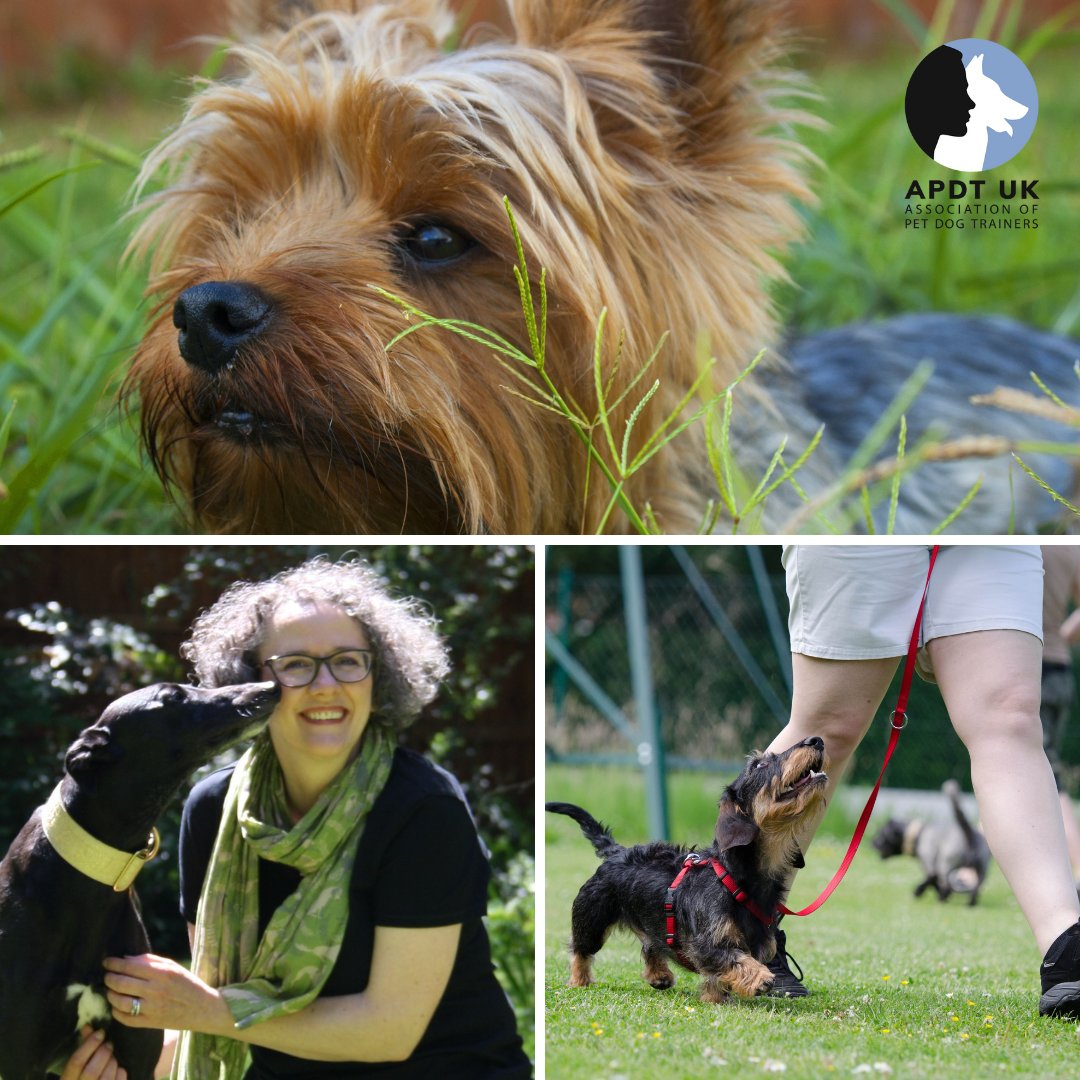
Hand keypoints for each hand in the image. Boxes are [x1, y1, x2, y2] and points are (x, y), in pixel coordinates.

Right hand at [60, 1026, 127, 1079]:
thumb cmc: (81, 1076)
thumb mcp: (77, 1066)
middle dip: (103, 1054)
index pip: (76, 1062)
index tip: (100, 1033)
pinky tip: (117, 1069)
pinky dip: (120, 1071)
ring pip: (106, 1077)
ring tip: (112, 1058)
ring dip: (112, 1062)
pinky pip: (119, 1079)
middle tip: (108, 1045)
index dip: (89, 1044)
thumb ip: (83, 1047)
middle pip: (91, 1071)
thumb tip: (88, 1027)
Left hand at [104, 954, 231, 1036]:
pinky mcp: (149, 1023)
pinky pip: (125, 1018)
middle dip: (109, 978)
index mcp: (162, 973)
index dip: (114, 964)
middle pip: (122, 983)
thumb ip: (150, 961)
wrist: (202, 1008)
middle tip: (106, 976)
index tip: (106, 962)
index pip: (130, 966)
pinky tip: (116, 1006)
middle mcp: (156, 990)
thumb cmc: (187, 983)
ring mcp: (152, 1008)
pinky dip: (116, 1012)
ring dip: (110, 995)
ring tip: (109, 990)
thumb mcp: (173, 967)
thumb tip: (126, 959)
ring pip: (120, 1001)